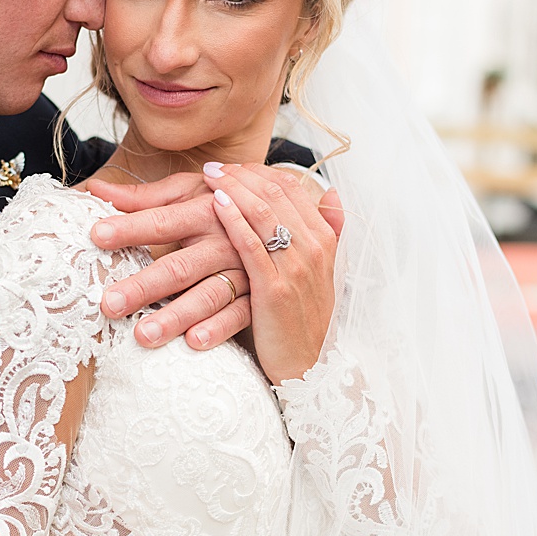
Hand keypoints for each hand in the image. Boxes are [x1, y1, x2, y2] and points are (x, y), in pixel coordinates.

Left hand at [87, 168, 342, 352]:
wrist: (302, 235)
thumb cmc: (231, 216)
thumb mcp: (194, 198)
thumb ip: (146, 197)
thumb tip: (93, 186)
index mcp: (211, 208)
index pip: (164, 218)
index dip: (131, 226)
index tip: (96, 235)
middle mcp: (230, 237)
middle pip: (182, 263)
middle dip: (145, 285)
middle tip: (109, 302)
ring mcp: (253, 267)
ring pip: (209, 293)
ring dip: (177, 314)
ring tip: (142, 333)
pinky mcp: (271, 295)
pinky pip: (242, 312)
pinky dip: (220, 326)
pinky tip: (194, 342)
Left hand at [206, 162, 338, 383]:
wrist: (305, 368)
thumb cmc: (298, 319)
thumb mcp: (313, 272)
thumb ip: (319, 232)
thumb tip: (331, 195)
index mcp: (323, 238)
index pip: (290, 189)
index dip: (258, 173)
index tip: (228, 166)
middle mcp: (314, 247)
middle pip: (275, 195)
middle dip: (241, 176)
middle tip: (210, 166)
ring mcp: (297, 267)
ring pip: (263, 214)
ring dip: (231, 190)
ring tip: (205, 177)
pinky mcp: (275, 289)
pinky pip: (252, 245)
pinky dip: (234, 220)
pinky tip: (213, 205)